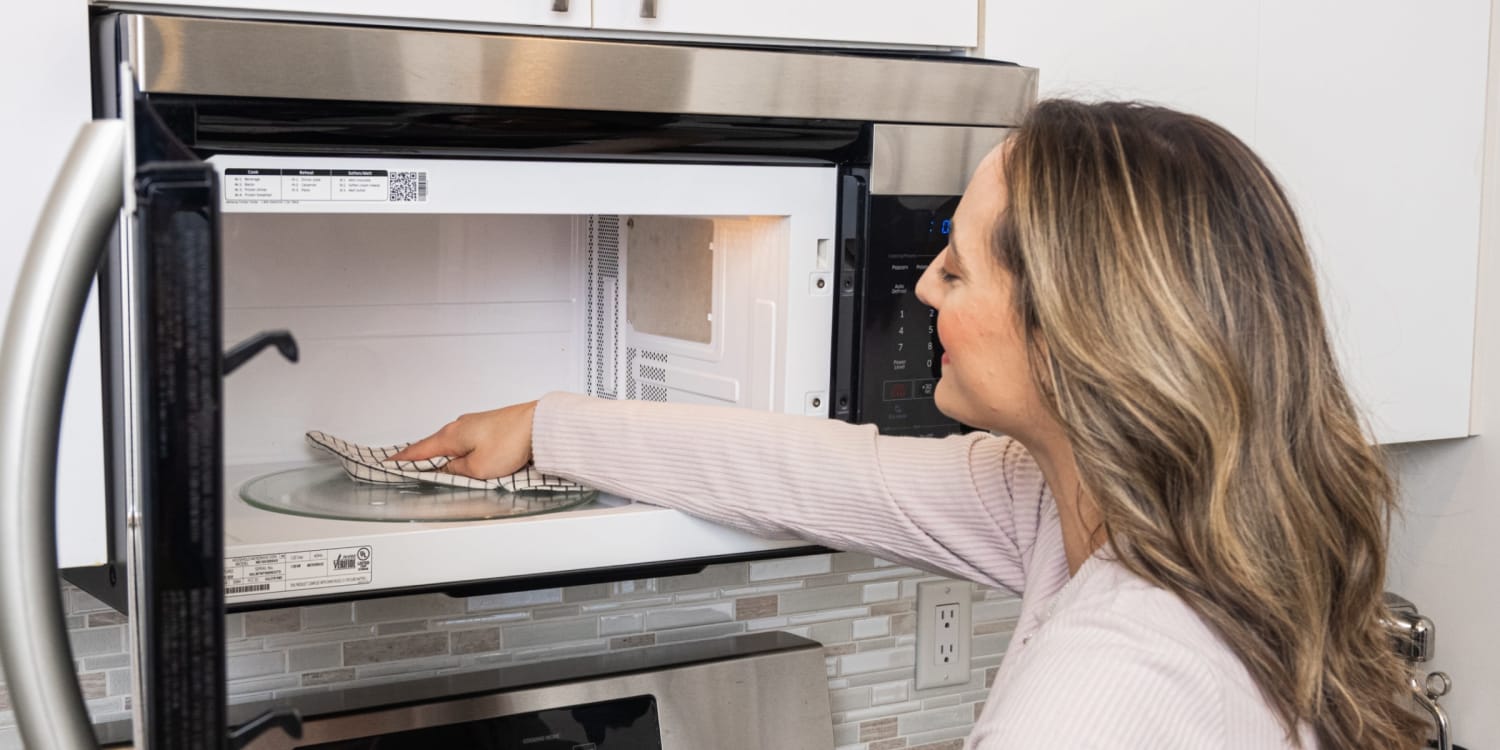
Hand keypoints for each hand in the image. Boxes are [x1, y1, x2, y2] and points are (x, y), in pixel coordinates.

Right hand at [389, 401, 537, 478]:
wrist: (540, 425)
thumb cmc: (512, 441)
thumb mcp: (479, 468)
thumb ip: (458, 471)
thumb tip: (449, 469)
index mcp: (451, 436)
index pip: (419, 450)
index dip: (403, 459)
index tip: (389, 462)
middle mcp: (460, 426)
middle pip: (434, 446)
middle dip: (422, 457)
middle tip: (408, 466)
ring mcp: (475, 424)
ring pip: (453, 444)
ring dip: (445, 455)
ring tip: (438, 468)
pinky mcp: (490, 427)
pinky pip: (468, 442)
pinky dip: (461, 451)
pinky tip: (465, 459)